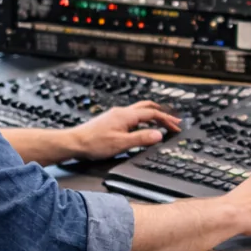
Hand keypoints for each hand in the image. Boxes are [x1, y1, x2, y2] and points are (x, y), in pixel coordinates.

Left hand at [66, 101, 181, 160]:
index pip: (152, 113)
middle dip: (162, 113)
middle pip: (147, 107)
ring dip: (152, 115)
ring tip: (161, 122)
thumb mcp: (121, 144)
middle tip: (173, 120)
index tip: (176, 126)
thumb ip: (141, 138)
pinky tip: (142, 126)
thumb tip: (159, 134)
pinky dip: (143, 119)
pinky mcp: (111, 120)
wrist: (74, 142)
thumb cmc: (94, 143)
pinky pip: (132, 116)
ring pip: (139, 110)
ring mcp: (116, 115)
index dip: (166, 119)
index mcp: (126, 115)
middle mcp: (122, 112)